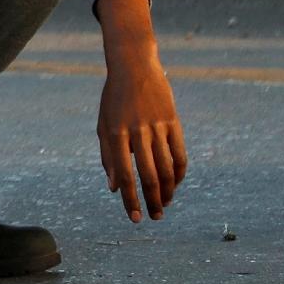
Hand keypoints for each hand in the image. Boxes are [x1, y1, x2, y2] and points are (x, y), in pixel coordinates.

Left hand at [95, 0, 187, 222]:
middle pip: (149, 175)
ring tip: (164, 205)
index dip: (130, 199)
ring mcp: (157, 126)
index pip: (124, 174)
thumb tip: (113, 188)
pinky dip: (179, 174)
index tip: (134, 217)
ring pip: (167, 168)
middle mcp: (137, 131)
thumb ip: (108, 156)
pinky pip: (179, 155)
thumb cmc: (114, 99)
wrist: (134, 66)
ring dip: (167, 191)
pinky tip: (175, 184)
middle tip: (154, 217)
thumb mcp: (104, 124)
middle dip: (152, 201)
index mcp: (115, 132)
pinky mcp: (173, 122)